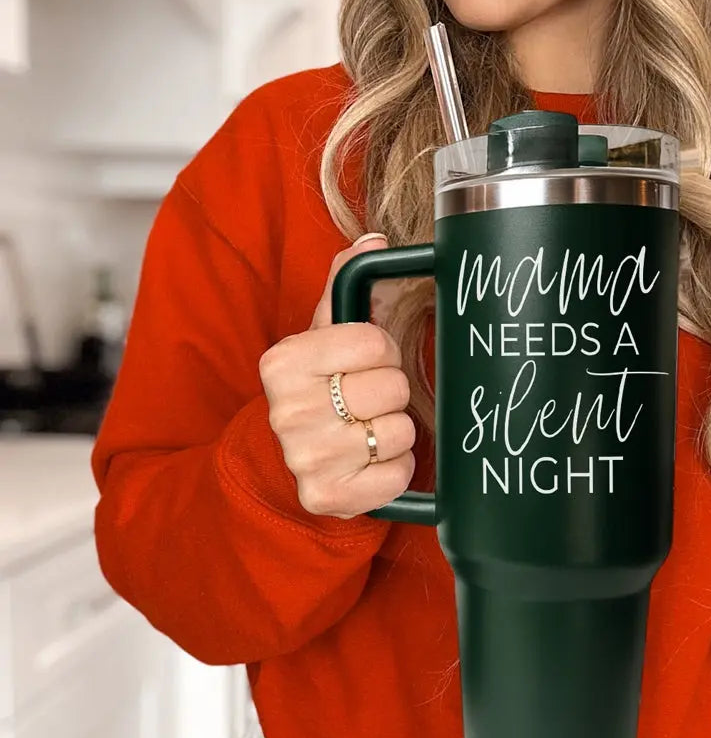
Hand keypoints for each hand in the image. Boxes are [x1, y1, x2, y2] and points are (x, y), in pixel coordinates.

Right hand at [258, 234, 416, 519]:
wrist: (286, 459)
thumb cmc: (316, 390)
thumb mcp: (323, 336)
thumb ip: (346, 287)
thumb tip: (374, 240)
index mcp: (283, 363)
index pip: (374, 342)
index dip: (383, 351)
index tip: (365, 362)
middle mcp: (288, 412)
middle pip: (391, 386)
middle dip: (391, 391)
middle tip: (367, 399)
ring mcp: (306, 459)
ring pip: (400, 431)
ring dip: (396, 431)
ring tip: (368, 430)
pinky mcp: (328, 498)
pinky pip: (398, 474)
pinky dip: (396, 469)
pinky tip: (371, 461)